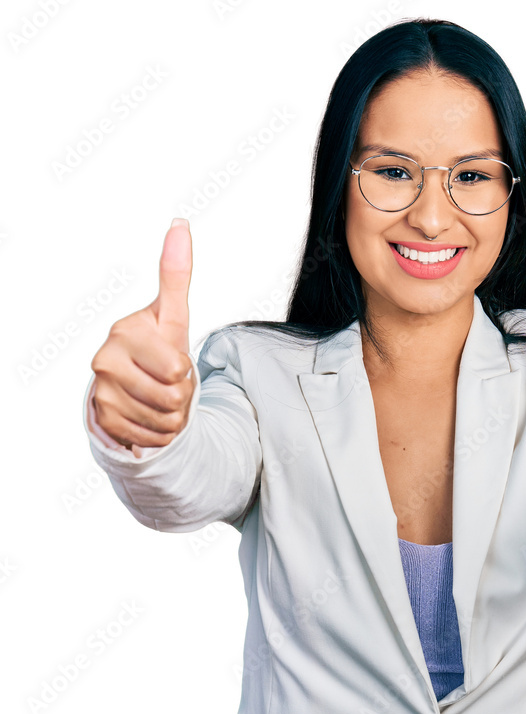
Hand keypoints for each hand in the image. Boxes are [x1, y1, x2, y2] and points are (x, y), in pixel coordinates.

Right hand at [90, 219, 195, 453]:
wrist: (133, 382)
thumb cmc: (157, 345)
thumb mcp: (172, 314)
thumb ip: (176, 274)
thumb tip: (180, 224)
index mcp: (125, 333)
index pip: (177, 369)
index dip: (184, 370)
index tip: (172, 360)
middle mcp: (105, 361)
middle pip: (173, 398)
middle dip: (181, 396)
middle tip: (169, 382)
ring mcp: (101, 392)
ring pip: (163, 421)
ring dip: (172, 416)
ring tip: (160, 398)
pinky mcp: (103, 420)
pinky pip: (149, 437)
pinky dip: (158, 433)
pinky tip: (149, 415)